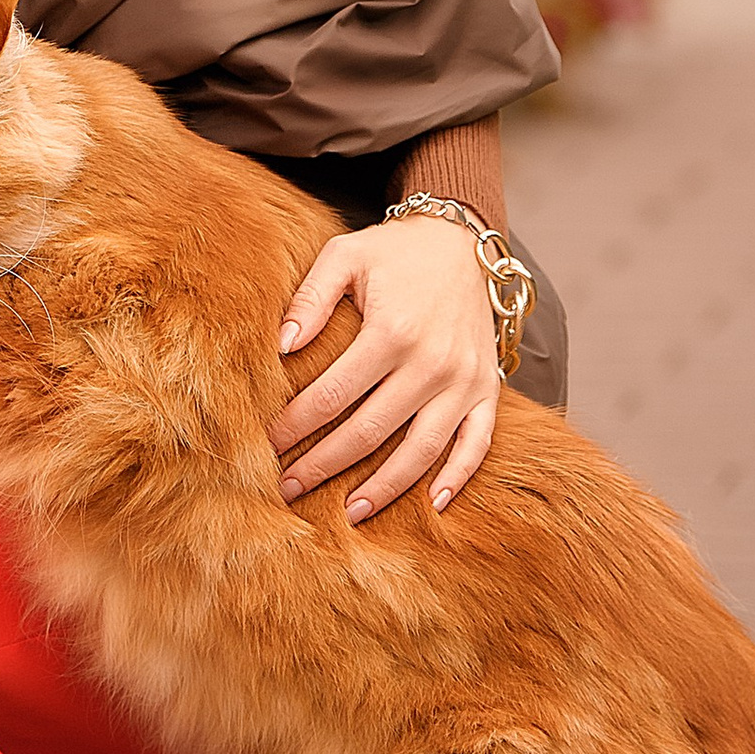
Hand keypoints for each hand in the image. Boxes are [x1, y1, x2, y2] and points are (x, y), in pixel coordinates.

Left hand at [269, 215, 500, 522]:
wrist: (462, 241)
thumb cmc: (394, 253)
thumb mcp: (344, 256)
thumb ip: (310, 299)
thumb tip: (280, 347)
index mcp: (392, 331)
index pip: (332, 395)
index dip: (296, 425)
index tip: (267, 445)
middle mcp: (432, 363)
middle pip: (369, 431)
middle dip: (323, 464)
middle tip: (288, 488)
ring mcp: (464, 381)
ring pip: (421, 450)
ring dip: (383, 487)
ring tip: (348, 512)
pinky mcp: (487, 389)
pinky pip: (477, 443)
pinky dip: (458, 476)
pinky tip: (432, 504)